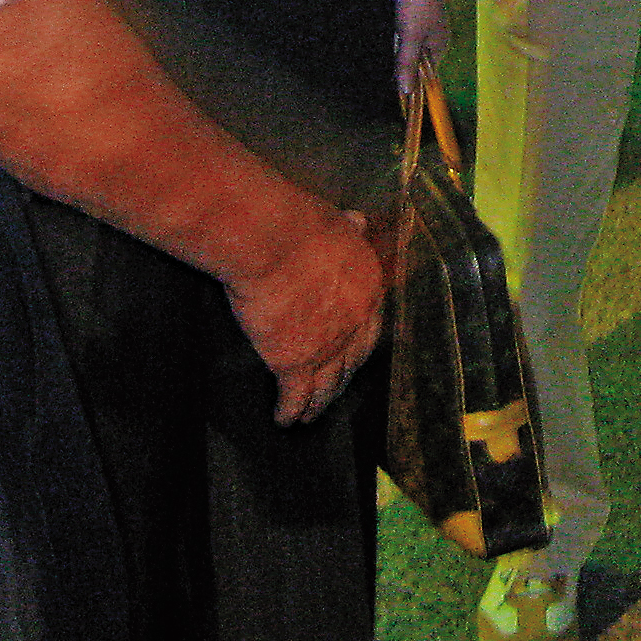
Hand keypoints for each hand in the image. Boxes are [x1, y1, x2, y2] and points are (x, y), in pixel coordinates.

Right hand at [222, 209, 385, 423]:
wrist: (272, 240)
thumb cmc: (299, 223)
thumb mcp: (335, 220)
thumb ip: (349, 229)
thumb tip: (360, 220)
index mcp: (368, 288)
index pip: (368, 327)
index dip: (358, 346)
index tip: (351, 357)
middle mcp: (354, 322)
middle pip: (350, 362)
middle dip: (341, 380)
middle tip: (331, 393)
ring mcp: (326, 346)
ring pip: (326, 384)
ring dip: (318, 404)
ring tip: (308, 417)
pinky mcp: (293, 362)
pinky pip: (294, 395)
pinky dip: (289, 410)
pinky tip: (283, 420)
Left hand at [393, 0, 449, 91]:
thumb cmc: (416, 3)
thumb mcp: (410, 37)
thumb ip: (408, 64)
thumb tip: (406, 93)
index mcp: (440, 46)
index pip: (425, 73)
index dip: (410, 78)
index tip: (394, 82)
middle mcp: (437, 38)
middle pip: (416, 59)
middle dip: (402, 59)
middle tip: (393, 47)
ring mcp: (428, 25)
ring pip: (409, 45)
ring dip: (399, 44)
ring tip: (393, 34)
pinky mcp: (418, 14)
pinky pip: (406, 32)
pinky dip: (398, 33)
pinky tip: (392, 27)